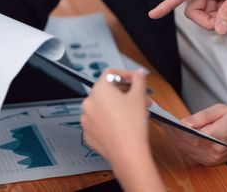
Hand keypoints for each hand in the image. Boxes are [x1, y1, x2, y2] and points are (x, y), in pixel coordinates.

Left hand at [81, 69, 164, 190]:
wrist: (128, 153)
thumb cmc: (132, 125)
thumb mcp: (139, 96)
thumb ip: (139, 79)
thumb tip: (139, 73)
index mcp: (99, 90)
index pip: (110, 74)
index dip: (126, 75)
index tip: (135, 80)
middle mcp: (89, 103)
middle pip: (108, 91)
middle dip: (125, 92)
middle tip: (139, 97)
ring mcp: (87, 120)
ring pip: (104, 107)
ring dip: (119, 106)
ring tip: (135, 112)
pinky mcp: (89, 134)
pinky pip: (100, 122)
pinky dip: (111, 120)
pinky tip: (124, 124)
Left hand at [167, 104, 226, 165]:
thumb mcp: (223, 109)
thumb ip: (202, 116)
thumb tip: (184, 122)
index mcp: (221, 135)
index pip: (191, 135)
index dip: (175, 129)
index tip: (164, 119)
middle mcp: (215, 152)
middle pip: (185, 144)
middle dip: (170, 132)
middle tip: (159, 119)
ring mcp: (212, 159)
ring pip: (185, 150)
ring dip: (173, 138)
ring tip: (164, 124)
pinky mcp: (210, 162)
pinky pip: (190, 153)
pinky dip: (180, 144)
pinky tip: (174, 133)